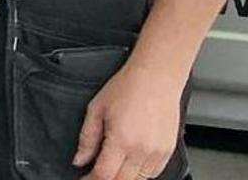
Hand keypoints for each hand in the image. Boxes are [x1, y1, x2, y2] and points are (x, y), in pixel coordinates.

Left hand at [74, 61, 184, 179]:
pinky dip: (139, 174)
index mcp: (122, 141)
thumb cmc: (128, 87)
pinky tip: (130, 165)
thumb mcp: (97, 109)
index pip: (103, 175)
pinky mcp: (168, 151)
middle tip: (95, 173)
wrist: (156, 77)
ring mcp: (157, 153)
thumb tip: (79, 159)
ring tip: (113, 167)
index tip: (84, 178)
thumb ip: (87, 138)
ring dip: (123, 178)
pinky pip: (153, 173)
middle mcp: (141, 151)